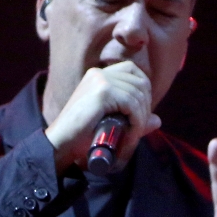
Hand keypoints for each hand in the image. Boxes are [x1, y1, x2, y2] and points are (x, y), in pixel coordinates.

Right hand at [45, 61, 160, 172]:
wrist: (59, 145)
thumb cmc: (81, 138)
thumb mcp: (110, 124)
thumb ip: (133, 120)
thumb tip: (157, 120)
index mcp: (98, 76)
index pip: (133, 71)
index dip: (143, 91)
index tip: (140, 114)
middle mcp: (99, 74)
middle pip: (140, 82)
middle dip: (145, 108)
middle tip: (137, 130)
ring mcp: (100, 81)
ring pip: (138, 95)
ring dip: (140, 120)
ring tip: (131, 139)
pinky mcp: (102, 92)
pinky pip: (132, 105)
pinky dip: (136, 124)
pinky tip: (129, 137)